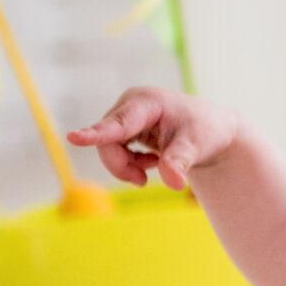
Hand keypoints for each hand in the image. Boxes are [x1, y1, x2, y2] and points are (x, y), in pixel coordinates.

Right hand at [68, 87, 241, 190]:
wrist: (212, 129)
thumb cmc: (205, 131)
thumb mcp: (197, 147)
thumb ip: (180, 162)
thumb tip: (174, 183)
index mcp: (147, 103)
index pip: (119, 123)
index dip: (96, 133)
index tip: (73, 138)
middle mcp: (131, 104)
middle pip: (108, 142)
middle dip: (122, 166)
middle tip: (143, 181)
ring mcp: (125, 115)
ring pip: (109, 149)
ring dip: (127, 166)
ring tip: (155, 166)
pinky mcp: (125, 127)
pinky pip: (115, 151)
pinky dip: (131, 163)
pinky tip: (152, 161)